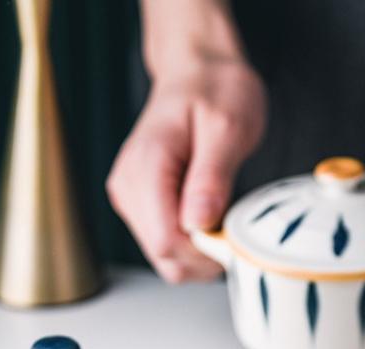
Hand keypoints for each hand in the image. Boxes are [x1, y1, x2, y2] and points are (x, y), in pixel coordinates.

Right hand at [106, 59, 265, 282]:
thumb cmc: (215, 91)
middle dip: (204, 257)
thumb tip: (198, 223)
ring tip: (224, 220)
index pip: (165, 240)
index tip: (235, 237)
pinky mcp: (140, 206)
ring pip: (165, 258)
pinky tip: (211, 220)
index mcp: (146, 167)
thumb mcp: (228, 127)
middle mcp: (129, 187)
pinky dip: (193, 246)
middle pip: (163, 256)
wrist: (198, 73)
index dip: (204, 252)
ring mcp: (131, 199)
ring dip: (200, 255)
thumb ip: (212, 177)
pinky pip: (167, 246)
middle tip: (236, 231)